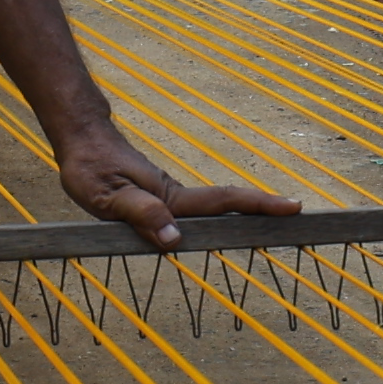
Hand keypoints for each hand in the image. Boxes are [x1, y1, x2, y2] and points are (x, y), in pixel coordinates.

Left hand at [54, 125, 304, 249]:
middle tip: (301, 217)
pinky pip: (197, 213)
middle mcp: (178, 197)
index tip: (292, 207)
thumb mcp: (108, 196)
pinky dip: (220, 219)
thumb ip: (141, 215)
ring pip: (215, 210)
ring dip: (247, 216)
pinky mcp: (163, 201)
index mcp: (171, 196)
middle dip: (265, 211)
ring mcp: (172, 198)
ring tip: (277, 230)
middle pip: (230, 204)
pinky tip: (226, 230)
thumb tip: (176, 242)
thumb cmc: (90, 168)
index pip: (223, 202)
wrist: (82, 141)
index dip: (258, 205)